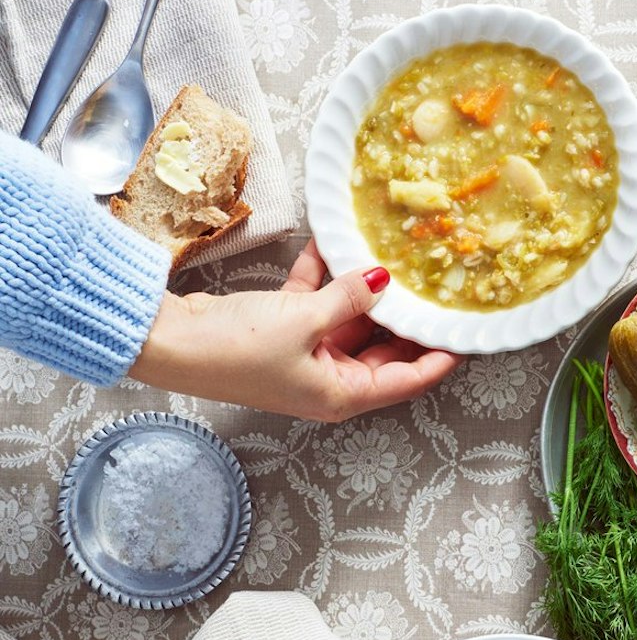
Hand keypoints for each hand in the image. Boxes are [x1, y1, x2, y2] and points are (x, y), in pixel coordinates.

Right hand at [129, 241, 463, 421]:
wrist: (168, 342)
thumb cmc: (236, 348)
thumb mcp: (304, 320)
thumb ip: (350, 299)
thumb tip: (385, 279)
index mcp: (342, 394)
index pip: (407, 380)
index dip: (438, 358)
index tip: (466, 334)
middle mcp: (328, 381)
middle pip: (384, 350)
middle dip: (406, 319)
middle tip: (438, 287)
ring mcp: (305, 356)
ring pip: (351, 322)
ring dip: (365, 291)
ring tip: (395, 258)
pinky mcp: (281, 331)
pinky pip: (315, 303)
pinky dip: (324, 277)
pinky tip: (336, 245)